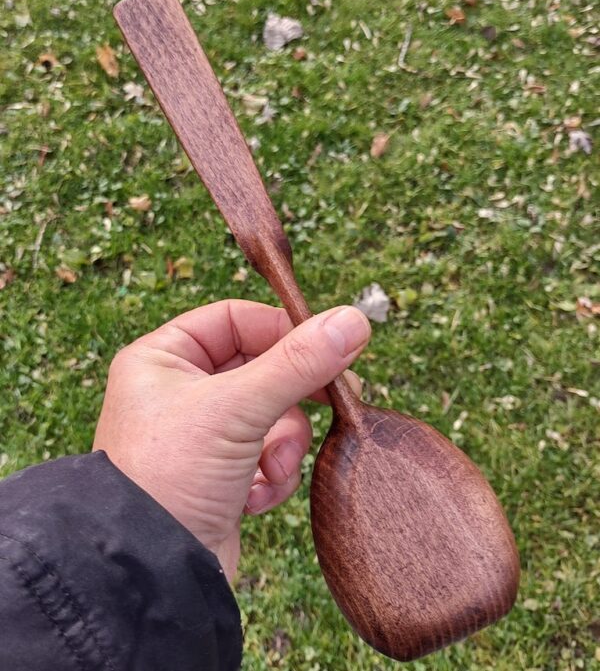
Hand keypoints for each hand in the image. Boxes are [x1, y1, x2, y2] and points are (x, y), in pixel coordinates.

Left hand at [93, 300, 370, 579]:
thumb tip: (353, 320)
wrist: (152, 575)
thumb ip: (297, 362)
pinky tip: (255, 498)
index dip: (284, 330)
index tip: (329, 346)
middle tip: (339, 398)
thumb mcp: (236, 409)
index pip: (237, 320)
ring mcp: (203, 435)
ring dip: (284, 444)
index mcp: (164, 359)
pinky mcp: (222, 474)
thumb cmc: (169, 477)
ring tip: (272, 468)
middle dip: (294, 395)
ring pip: (274, 415)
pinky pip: (269, 454)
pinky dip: (272, 475)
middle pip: (263, 368)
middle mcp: (181, 391)